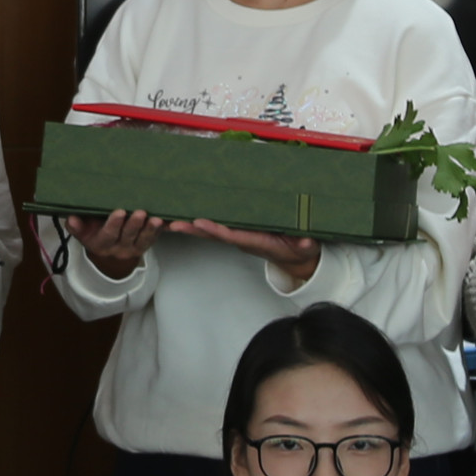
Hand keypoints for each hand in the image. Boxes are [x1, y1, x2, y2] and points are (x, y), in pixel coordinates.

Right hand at [76, 209, 164, 276]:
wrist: (109, 258)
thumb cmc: (94, 236)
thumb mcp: (82, 234)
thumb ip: (77, 227)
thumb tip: (71, 218)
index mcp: (102, 244)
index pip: (108, 235)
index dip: (113, 225)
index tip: (118, 213)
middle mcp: (119, 247)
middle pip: (128, 236)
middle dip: (134, 224)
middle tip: (140, 213)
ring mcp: (134, 247)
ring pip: (144, 239)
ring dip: (150, 229)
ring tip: (156, 219)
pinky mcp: (146, 245)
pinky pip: (155, 239)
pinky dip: (161, 231)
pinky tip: (167, 222)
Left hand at [175, 219, 319, 291]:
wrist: (297, 259)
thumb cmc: (300, 250)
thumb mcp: (306, 248)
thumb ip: (305, 244)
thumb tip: (305, 242)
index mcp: (256, 242)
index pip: (233, 236)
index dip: (216, 230)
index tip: (201, 223)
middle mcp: (243, 240)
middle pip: (214, 235)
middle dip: (193, 230)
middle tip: (172, 224)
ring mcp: (239, 237)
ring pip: (211, 232)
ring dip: (191, 227)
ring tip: (169, 220)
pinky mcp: (239, 233)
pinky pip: (216, 228)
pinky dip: (200, 224)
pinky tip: (185, 216)